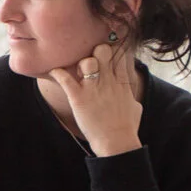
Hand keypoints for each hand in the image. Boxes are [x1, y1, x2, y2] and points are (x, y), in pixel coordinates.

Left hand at [48, 40, 141, 156]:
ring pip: (86, 61)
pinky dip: (57, 73)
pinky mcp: (79, 98)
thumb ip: (129, 94)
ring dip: (79, 64)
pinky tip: (55, 72)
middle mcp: (108, 81)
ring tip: (76, 73)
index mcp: (122, 82)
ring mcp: (93, 89)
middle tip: (90, 62)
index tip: (105, 51)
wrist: (117, 142)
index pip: (119, 53)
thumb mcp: (135, 105)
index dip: (112, 48)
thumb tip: (129, 92)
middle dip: (95, 52)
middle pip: (102, 51)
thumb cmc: (127, 127)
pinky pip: (65, 78)